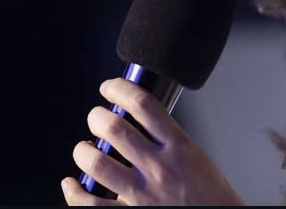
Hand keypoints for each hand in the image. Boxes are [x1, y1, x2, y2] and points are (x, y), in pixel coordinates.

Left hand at [60, 78, 244, 205]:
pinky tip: (73, 184)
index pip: (143, 104)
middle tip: (96, 118)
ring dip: (83, 151)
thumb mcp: (197, 157)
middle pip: (114, 128)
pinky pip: (91, 204)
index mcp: (179, 148)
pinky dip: (75, 192)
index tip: (109, 88)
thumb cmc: (212, 198)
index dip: (119, 88)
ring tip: (85, 149)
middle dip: (96, 117)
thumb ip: (168, 140)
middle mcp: (159, 170)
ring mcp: (143, 196)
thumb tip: (138, 121)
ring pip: (97, 163)